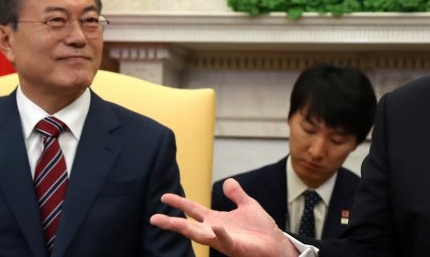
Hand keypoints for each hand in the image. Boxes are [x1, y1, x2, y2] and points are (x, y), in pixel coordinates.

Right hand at [150, 178, 298, 256]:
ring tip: (172, 223)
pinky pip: (225, 241)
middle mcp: (215, 230)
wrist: (275, 244)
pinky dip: (220, 235)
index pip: (193, 210)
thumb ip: (236, 194)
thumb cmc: (261, 229)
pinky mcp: (235, 247)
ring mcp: (223, 240)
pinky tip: (215, 227)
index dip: (179, 203)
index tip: (163, 197)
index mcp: (216, 219)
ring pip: (200, 236)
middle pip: (189, 225)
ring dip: (186, 229)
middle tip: (153, 218)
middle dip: (171, 223)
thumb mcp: (248, 205)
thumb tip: (227, 181)